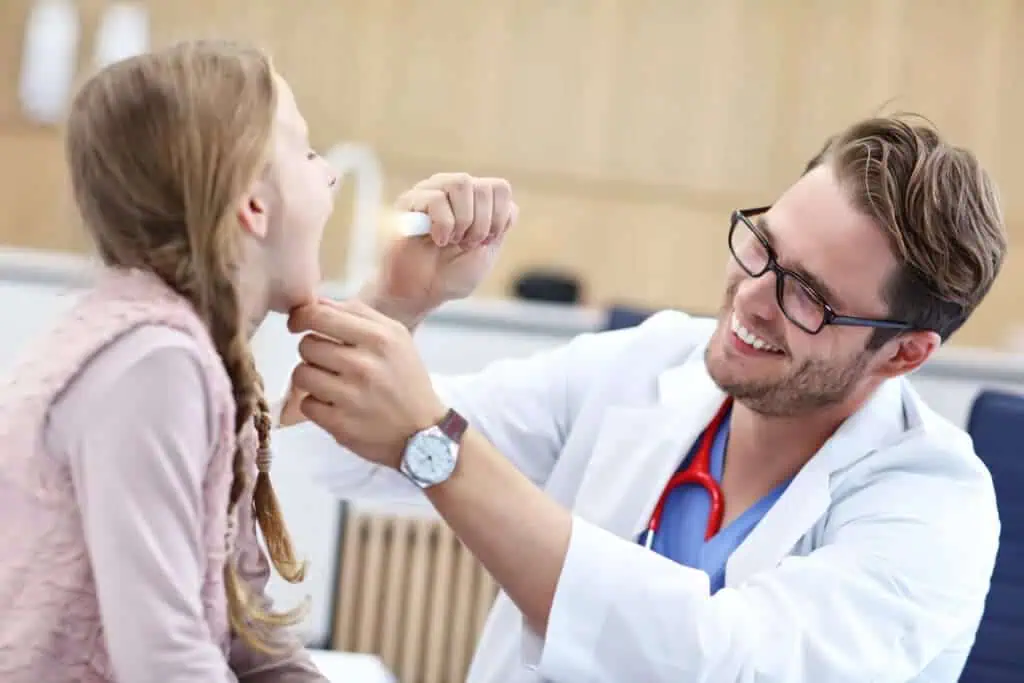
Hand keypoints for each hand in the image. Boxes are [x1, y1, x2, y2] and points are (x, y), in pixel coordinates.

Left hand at [287, 298, 446, 467]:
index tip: (299, 323)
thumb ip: (359, 314)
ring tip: (331, 383)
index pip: (319, 315)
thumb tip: (317, 302)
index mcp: (379, 338)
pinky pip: (306, 404)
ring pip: (301, 374)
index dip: (301, 316)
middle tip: (330, 361)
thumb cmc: (406, 380)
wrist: (423, 433)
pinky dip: (316, 404)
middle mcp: (364, 365)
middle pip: (306, 345)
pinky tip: (335, 404)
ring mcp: (350, 397)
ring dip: (311, 378)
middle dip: (313, 351)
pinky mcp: (339, 424)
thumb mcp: (396, 337)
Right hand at [373, 173, 517, 316]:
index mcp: (474, 201)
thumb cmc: (451, 275)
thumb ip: (501, 222)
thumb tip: (503, 195)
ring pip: (461, 183)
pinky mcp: (409, 200)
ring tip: (451, 240)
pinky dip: (443, 225)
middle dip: (481, 224)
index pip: (500, 188)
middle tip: (465, 244)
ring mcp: (430, 191)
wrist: (420, 293)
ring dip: (463, 220)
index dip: (500, 217)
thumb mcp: (487, 251)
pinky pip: (436, 198)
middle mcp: (452, 190)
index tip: (486, 241)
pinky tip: (436, 240)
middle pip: (483, 187)